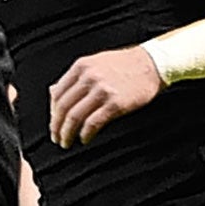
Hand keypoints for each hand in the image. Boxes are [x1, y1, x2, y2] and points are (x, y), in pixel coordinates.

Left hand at [48, 47, 162, 147]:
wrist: (152, 63)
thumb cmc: (124, 65)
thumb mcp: (95, 63)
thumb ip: (75, 77)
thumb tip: (53, 93)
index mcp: (81, 67)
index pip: (57, 94)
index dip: (52, 113)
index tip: (54, 123)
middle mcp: (89, 77)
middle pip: (62, 107)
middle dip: (56, 126)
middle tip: (56, 138)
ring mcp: (102, 90)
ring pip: (74, 117)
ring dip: (67, 133)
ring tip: (66, 142)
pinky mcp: (115, 103)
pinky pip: (93, 123)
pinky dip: (85, 134)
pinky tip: (84, 139)